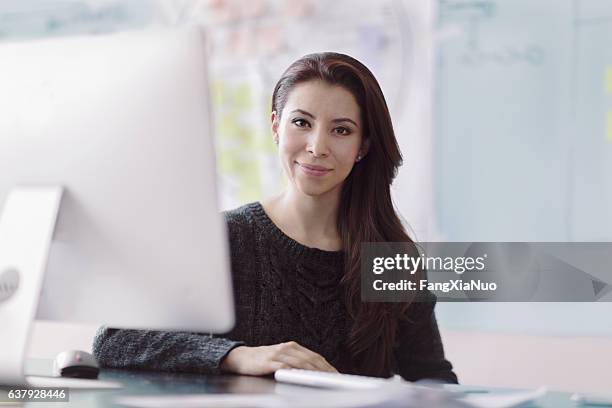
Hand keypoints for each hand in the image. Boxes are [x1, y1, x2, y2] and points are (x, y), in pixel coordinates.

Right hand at [220, 341, 337, 375]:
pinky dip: (296, 373)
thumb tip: (315, 373)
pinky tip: (303, 378)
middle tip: (335, 379)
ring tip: (324, 380)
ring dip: (314, 372)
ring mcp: (279, 354)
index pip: (315, 357)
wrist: (241, 358)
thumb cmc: (263, 361)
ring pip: (301, 363)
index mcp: (293, 347)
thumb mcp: (282, 358)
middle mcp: (288, 348)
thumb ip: (296, 363)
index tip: (337, 375)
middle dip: (325, 370)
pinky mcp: (269, 362)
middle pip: (311, 359)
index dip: (327, 366)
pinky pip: (285, 368)